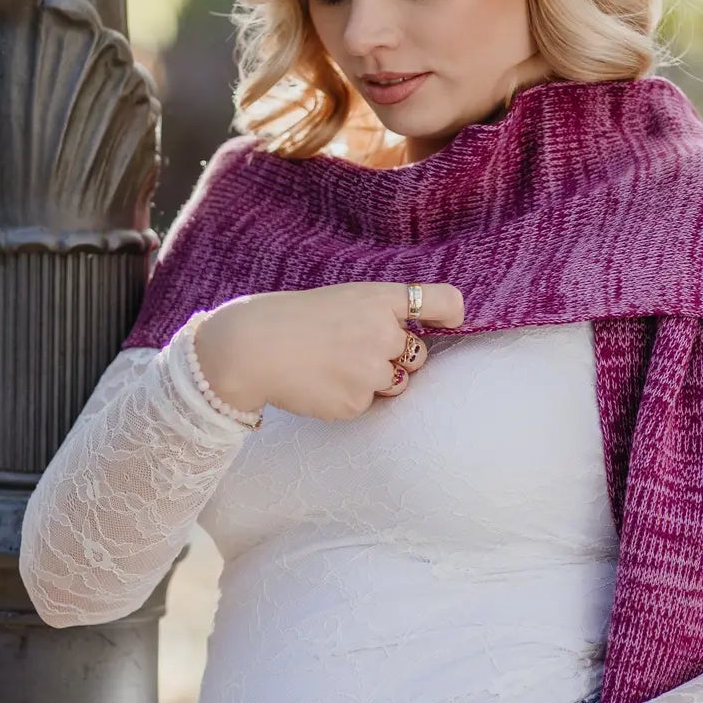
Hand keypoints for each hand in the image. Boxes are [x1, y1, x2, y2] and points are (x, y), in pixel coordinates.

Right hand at [189, 281, 463, 420]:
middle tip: (352, 349)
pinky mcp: (357, 402)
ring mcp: (372, 371)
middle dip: (396, 357)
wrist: (251, 348)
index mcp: (380, 300)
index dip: (451, 314)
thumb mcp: (342, 298)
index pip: (443, 301)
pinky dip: (348, 398)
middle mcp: (384, 333)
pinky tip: (320, 383)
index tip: (451, 321)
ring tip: (331, 365)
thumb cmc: (291, 318)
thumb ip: (379, 313)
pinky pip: (367, 404)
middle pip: (418, 354)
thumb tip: (409, 336)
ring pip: (394, 384)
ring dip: (372, 380)